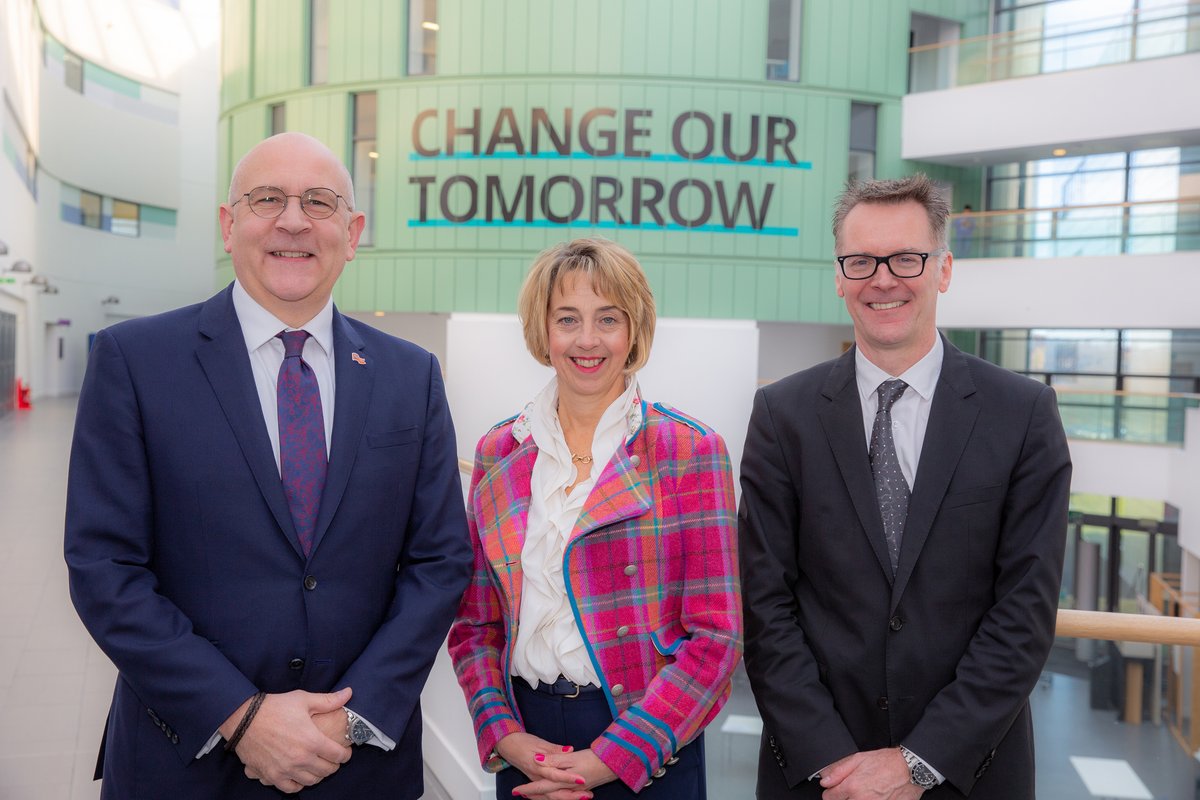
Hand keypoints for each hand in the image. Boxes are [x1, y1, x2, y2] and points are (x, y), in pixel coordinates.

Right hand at [223, 688, 353, 792]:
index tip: (345, 751)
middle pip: (327, 771)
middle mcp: (301, 758)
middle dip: (334, 765)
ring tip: (318, 766)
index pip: (338, 755)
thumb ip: (328, 700)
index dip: (346, 754)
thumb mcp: (303, 700)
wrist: (244, 718)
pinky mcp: (271, 775)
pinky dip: (299, 784)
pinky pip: (291, 788)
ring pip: (311, 781)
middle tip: (332, 758)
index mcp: (312, 740)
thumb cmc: (274, 707)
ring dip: (318, 775)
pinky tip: (300, 775)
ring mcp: (286, 769)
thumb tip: (349, 693)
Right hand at [495, 732, 585, 797]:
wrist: (507, 744)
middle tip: (588, 795)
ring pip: (551, 795)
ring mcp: (535, 780)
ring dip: (567, 797)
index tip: (582, 779)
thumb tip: (569, 749)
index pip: (555, 775)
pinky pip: (546, 794)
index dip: (569, 778)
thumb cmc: (522, 741)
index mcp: (538, 766)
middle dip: (572, 795)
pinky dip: (557, 796)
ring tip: (584, 796)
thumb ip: (554, 749)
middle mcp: (537, 777)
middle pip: (554, 792)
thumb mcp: (539, 742)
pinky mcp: (535, 780)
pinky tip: (568, 796)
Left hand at [512, 748, 616, 799]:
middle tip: (522, 794)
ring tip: (535, 793)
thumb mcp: (571, 758)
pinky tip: (556, 789)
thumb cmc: (594, 758)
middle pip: (548, 794)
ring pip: (556, 794)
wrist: (615, 763)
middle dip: (535, 794)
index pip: (542, 786)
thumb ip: (554, 760)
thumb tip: (537, 761)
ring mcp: (577, 789)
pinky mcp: (584, 786)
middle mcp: (569, 788)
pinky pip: (565, 793)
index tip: (516, 791)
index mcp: (563, 781)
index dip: (528, 789)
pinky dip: (556, 792)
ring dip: (544, 794)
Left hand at [819, 748, 923, 799]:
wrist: (910, 770)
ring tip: (865, 792)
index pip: (829, 797)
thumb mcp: (859, 759)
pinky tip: (874, 796)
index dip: (831, 791)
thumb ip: (839, 770)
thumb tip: (825, 781)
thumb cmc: (887, 762)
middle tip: (854, 789)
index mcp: (852, 787)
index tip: (836, 788)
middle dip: (844, 797)